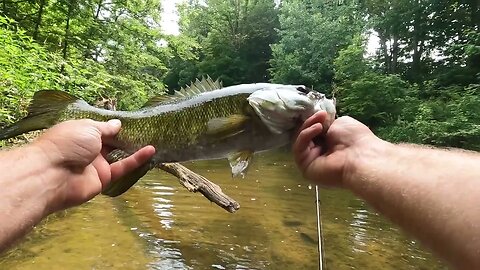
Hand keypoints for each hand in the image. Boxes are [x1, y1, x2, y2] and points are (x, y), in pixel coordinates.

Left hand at [33, 119, 154, 211]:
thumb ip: (106, 128)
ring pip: (119, 155)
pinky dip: (136, 160)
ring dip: (134, 148)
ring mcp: (96, 164)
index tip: (133, 121)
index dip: (115, 125)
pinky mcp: (104, 178)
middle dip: (126, 137)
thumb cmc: (67, 144)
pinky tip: (150, 151)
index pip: (100, 128)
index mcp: (81, 133)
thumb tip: (118, 124)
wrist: (53, 175)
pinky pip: (123, 167)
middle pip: (111, 142)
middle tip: (146, 129)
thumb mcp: (88, 128)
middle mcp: (89, 148)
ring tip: (152, 139)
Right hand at [292, 111, 376, 186]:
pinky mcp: (305, 168)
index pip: (313, 132)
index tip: (322, 113)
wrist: (361, 156)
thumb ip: (325, 123)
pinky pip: (299, 149)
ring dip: (307, 128)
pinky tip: (317, 128)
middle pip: (305, 136)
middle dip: (310, 122)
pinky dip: (305, 136)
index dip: (314, 121)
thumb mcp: (339, 123)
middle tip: (321, 115)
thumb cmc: (355, 139)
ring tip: (320, 123)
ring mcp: (311, 162)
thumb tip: (317, 123)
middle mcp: (320, 154)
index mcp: (329, 145)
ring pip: (300, 141)